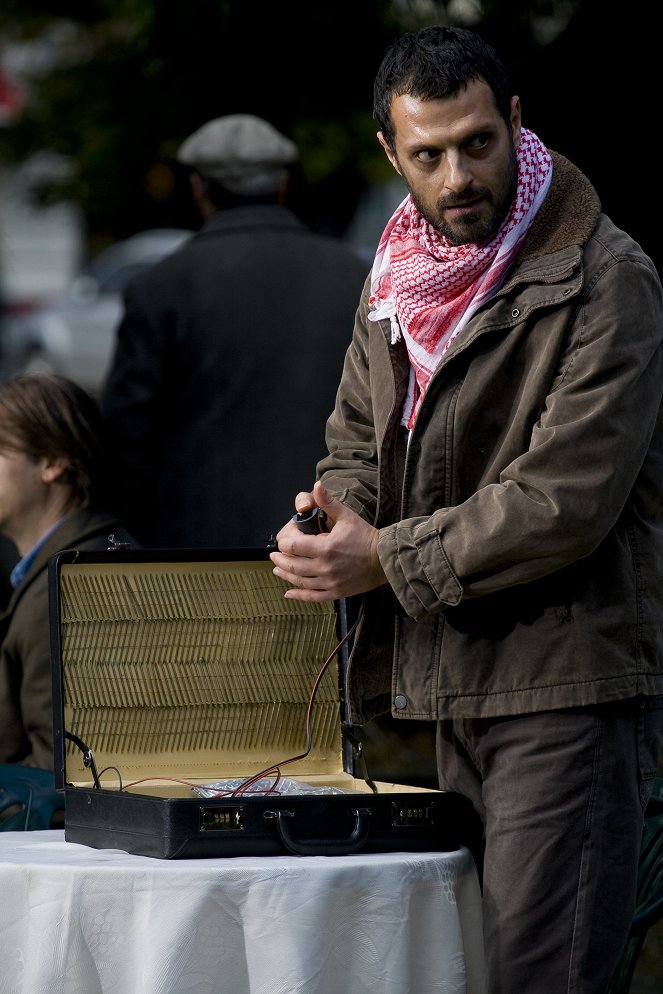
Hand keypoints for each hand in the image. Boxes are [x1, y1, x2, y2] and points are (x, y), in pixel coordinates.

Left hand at [270, 481, 386, 600]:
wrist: (384, 558)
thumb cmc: (365, 536)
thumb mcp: (346, 516)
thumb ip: (328, 502)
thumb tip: (316, 486)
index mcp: (325, 547)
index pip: (293, 547)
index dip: (284, 544)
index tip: (283, 541)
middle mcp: (325, 566)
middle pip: (293, 565)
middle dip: (280, 559)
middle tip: (274, 555)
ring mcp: (330, 581)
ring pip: (300, 581)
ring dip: (285, 575)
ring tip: (277, 569)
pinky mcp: (336, 592)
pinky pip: (313, 597)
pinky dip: (299, 595)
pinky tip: (288, 593)